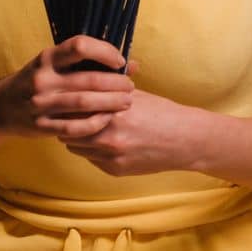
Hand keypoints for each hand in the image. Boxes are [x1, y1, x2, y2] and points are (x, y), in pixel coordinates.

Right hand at [0, 34, 137, 140]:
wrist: (2, 107)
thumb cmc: (39, 81)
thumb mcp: (55, 66)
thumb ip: (89, 64)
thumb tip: (133, 65)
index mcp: (47, 58)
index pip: (80, 46)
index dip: (105, 52)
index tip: (119, 61)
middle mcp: (42, 78)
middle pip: (88, 79)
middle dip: (116, 83)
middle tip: (130, 86)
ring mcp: (40, 103)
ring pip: (84, 103)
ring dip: (111, 103)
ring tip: (127, 101)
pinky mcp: (41, 126)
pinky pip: (74, 128)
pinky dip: (95, 124)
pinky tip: (107, 119)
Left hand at [55, 85, 198, 177]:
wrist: (184, 140)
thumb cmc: (161, 112)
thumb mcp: (134, 94)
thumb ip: (107, 90)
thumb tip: (81, 80)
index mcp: (112, 111)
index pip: (73, 108)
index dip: (67, 104)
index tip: (66, 100)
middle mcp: (109, 135)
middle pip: (68, 129)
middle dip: (68, 122)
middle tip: (70, 115)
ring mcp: (111, 155)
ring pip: (75, 146)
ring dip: (77, 137)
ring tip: (87, 127)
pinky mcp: (114, 170)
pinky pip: (90, 159)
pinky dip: (92, 150)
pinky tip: (104, 141)